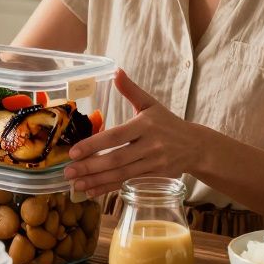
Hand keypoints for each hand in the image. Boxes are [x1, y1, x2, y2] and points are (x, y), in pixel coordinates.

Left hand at [64, 70, 200, 197]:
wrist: (196, 146)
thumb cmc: (168, 123)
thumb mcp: (151, 104)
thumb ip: (131, 90)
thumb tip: (116, 71)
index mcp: (145, 125)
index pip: (115, 136)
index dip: (94, 145)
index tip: (73, 152)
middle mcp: (150, 145)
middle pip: (116, 159)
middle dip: (90, 167)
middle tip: (68, 172)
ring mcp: (154, 164)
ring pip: (121, 175)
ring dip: (96, 181)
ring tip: (75, 184)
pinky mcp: (156, 178)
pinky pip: (128, 184)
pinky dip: (109, 189)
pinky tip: (92, 192)